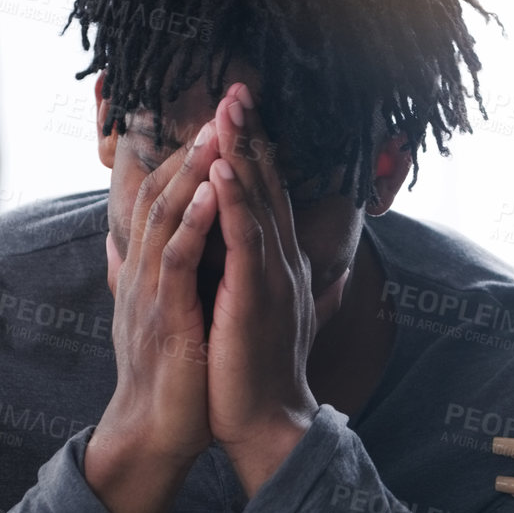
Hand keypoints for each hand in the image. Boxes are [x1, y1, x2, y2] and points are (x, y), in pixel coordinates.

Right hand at [87, 112, 222, 512]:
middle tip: (224, 104)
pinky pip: (177, 260)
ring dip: (192, 171)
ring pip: (168, 216)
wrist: (158, 433)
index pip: (171, 198)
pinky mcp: (164, 316)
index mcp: (155, 268)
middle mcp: (147, 271)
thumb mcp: (170, 314)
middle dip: (195, 147)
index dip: (194, 157)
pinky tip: (211, 193)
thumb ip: (159, 276)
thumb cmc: (174, 377)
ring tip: (216, 131)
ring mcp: (152, 291)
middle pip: (166, 193)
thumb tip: (130, 248)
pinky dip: (193, 223)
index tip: (224, 120)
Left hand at [204, 84, 322, 492]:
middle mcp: (284, 262)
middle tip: (238, 88)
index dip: (254, 151)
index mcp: (278, 265)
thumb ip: (261, 282)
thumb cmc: (254, 375)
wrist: (265, 424)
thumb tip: (288, 267)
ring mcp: (274, 276)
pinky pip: (246, 239)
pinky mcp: (257, 295)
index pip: (266, 196)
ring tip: (230, 109)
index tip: (239, 112)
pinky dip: (236, 200)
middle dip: (251, 135)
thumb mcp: (255, 315)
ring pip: (259, 201)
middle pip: (268, 185)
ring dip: (245, 151)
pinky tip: (225, 168)